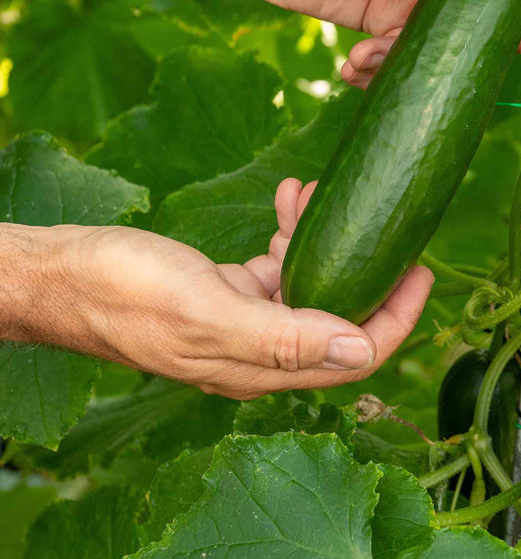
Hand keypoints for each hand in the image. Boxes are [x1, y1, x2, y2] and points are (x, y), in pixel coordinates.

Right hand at [0, 195, 431, 399]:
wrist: (61, 274)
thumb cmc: (122, 291)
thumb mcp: (205, 312)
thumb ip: (284, 337)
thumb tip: (361, 350)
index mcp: (260, 366)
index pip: (353, 356)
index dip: (396, 319)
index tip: (421, 271)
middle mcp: (259, 351)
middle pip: (340, 318)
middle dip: (369, 270)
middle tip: (387, 224)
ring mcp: (243, 321)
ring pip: (309, 283)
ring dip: (321, 238)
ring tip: (312, 192)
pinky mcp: (226, 293)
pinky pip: (276, 265)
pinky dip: (288, 231)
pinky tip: (287, 197)